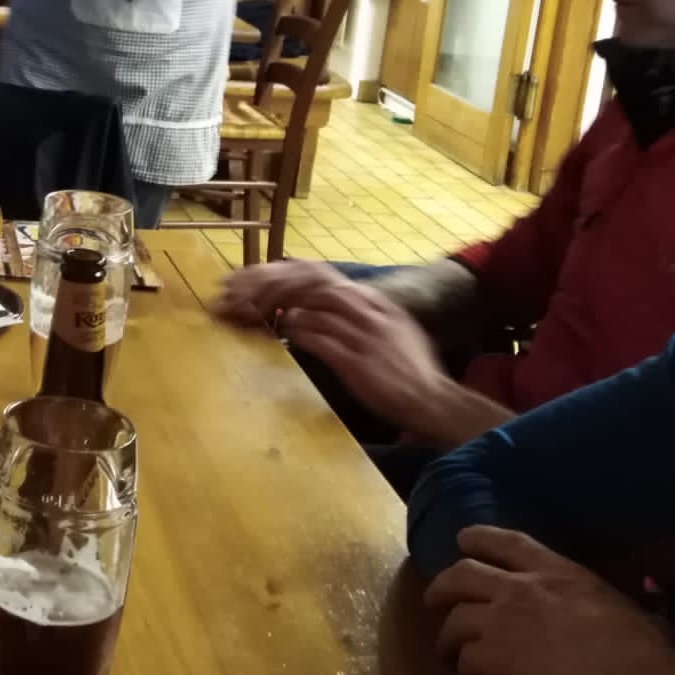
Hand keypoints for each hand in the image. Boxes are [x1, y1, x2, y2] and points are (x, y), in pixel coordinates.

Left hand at [215, 263, 499, 444]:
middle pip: (313, 284)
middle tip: (243, 291)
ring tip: (253, 311)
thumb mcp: (390, 332)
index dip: (285, 273)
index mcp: (375, 302)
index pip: (322, 275)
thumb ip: (360, 317)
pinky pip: (321, 338)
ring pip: (314, 306)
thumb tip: (322, 312)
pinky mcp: (357, 359)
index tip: (256, 276)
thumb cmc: (409, 372)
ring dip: (280, 308)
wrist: (432, 400)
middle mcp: (369, 311)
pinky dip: (299, 333)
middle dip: (273, 284)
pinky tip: (283, 333)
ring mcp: (364, 334)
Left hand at [425, 526, 674, 674]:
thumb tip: (654, 617)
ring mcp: (504, 621)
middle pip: (464, 574)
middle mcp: (526, 589)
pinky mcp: (492, 657)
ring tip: (449, 653)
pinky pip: (465, 659)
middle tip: (436, 600)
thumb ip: (631, 614)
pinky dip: (464, 670)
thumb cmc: (651, 664)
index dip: (482, 537)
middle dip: (443, 585)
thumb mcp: (644, 622)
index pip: (512, 543)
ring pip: (455, 618)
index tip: (463, 539)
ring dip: (448, 636)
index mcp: (565, 575)